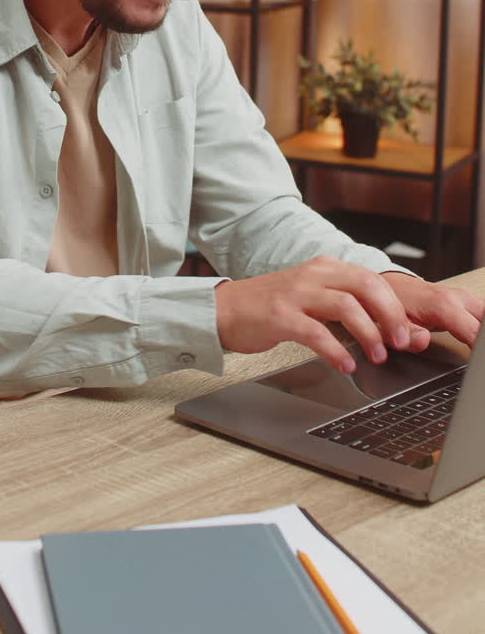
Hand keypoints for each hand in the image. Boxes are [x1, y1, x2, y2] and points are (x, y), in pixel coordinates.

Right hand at [213, 256, 471, 374]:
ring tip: (377, 356)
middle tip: (401, 342)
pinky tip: (346, 365)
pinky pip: (316, 332)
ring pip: (346, 306)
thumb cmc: (271, 308)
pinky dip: (336, 351)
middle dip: (390, 316)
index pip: (372, 279)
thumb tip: (385, 327)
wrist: (224, 310)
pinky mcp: (280, 316)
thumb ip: (344, 304)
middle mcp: (313, 275)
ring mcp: (296, 294)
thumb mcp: (312, 297)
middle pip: (366, 286)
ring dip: (369, 334)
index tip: (408, 331)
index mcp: (325, 268)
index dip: (395, 306)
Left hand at [381, 271, 483, 349]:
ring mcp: (464, 298)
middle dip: (484, 341)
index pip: (474, 331)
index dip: (479, 352)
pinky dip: (482, 327)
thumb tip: (423, 341)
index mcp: (443, 305)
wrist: (393, 285)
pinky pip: (483, 313)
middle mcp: (458, 298)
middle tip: (479, 359)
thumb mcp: (394, 323)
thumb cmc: (395, 304)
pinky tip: (478, 340)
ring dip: (483, 333)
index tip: (478, 364)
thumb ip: (409, 335)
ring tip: (478, 351)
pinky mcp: (466, 301)